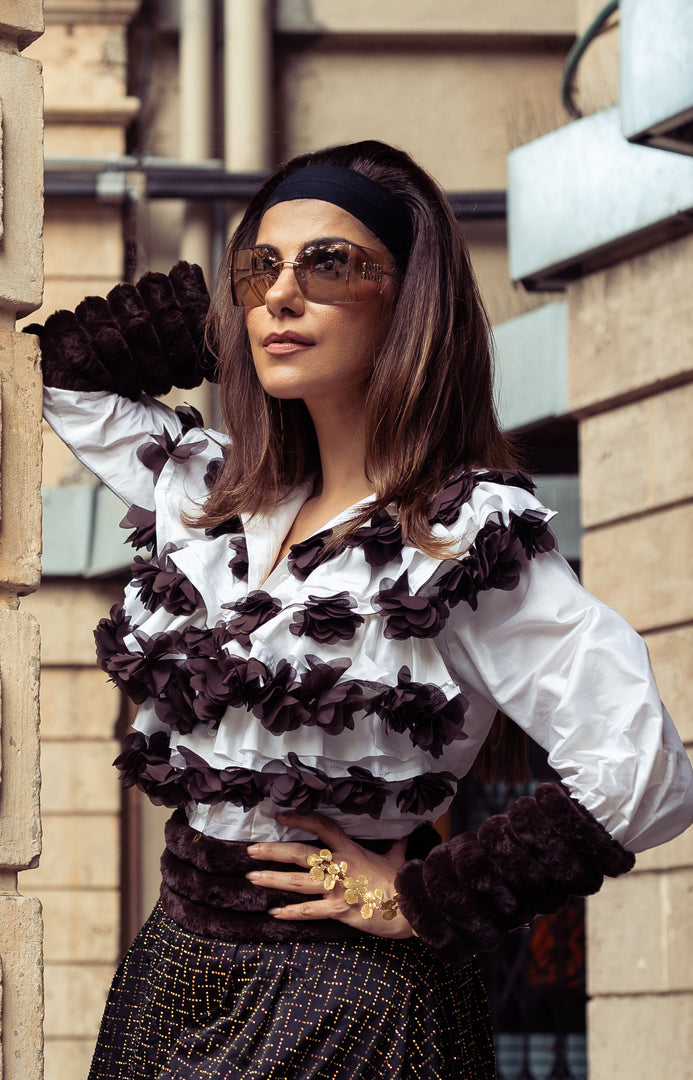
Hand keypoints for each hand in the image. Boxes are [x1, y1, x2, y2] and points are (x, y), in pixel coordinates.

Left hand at [246, 812, 413, 939]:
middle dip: (273, 851)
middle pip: (300, 853)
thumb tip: (403, 832)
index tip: (282, 816)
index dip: (301, 819)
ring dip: (272, 878)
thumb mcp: (397, 857)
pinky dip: (290, 912)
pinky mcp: (340, 910)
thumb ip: (394, 844)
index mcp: (351, 850)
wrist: (413, 907)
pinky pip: (309, 911)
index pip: (323, 827)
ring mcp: (338, 888)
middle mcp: (340, 865)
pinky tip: (274, 912)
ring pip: (298, 881)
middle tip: (251, 850)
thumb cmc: (403, 882)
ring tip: (252, 876)